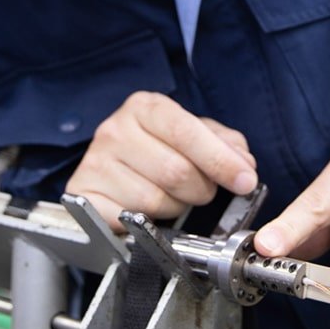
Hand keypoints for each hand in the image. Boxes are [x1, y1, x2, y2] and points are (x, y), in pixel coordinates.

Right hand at [68, 91, 257, 228]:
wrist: (108, 172)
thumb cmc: (156, 151)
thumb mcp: (192, 135)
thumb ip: (224, 144)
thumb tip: (245, 164)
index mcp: (144, 107)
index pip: (185, 131)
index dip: (220, 159)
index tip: (245, 180)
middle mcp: (115, 130)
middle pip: (176, 171)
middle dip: (202, 189)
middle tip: (204, 191)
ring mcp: (95, 163)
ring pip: (156, 200)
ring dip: (177, 207)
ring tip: (173, 197)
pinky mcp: (84, 195)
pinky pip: (131, 219)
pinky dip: (149, 222)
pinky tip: (149, 210)